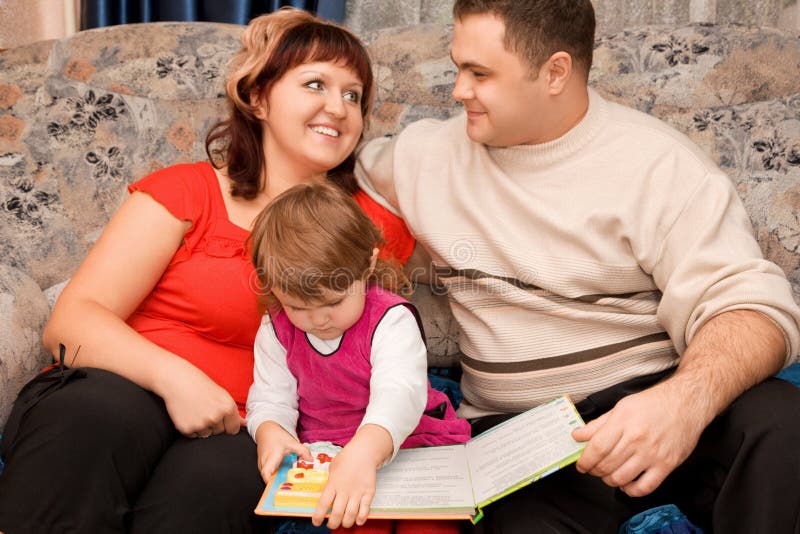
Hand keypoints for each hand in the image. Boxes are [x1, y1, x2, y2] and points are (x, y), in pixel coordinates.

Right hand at [157, 359, 243, 437]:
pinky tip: (188, 414)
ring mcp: (201, 424)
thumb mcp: (221, 395)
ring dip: (202, 427)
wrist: (177, 380)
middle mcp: (216, 417)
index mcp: (228, 407)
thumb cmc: (201, 385)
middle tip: (205, 409)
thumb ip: (234, 413)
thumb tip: (246, 424)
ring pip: (207, 434)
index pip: (233, 429)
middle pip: (220, 432)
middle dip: (214, 424)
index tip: (220, 416)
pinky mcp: (187, 429)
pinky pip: (193, 435)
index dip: (227, 424)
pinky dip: (191, 428)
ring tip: (196, 411)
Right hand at [255, 421, 311, 482]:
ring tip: (290, 484)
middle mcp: (264, 464)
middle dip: (279, 485)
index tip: (282, 486)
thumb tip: (311, 460)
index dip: (272, 482)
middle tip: (292, 488)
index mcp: (270, 458)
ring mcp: (262, 467)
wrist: (266, 431)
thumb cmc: (277, 437)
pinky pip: (269, 475)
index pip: (266, 473)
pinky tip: (286, 478)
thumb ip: (302, 451)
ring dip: (278, 482)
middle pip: (269, 479)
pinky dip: (276, 478)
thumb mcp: (292, 442)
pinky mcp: (263, 467)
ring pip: (269, 478)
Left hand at [312, 425, 391, 528]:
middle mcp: (345, 489)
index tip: (316, 522)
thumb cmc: (346, 459)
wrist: (364, 452)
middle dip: (333, 524)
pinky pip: (365, 510)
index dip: (318, 516)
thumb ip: (329, 483)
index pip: (323, 504)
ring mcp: (358, 492)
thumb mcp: (332, 469)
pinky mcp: (369, 492)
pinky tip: (357, 521)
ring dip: (346, 523)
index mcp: (333, 483)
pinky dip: (361, 518)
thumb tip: (325, 497)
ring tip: (344, 523)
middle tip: (331, 525)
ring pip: (351, 515)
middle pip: (337, 513)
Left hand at [572, 380, 707, 496]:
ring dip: (610, 481)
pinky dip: (631, 491)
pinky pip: (645, 487)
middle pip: (607, 464)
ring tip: (608, 475)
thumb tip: (578, 436)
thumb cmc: (654, 403)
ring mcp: (652, 453)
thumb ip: (598, 424)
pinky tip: (627, 484)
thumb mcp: (621, 407)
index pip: (597, 448)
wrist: (687, 403)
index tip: (581, 465)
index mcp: (623, 421)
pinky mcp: (667, 465)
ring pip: (622, 478)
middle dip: (594, 471)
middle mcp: (637, 438)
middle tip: (593, 469)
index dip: (585, 461)